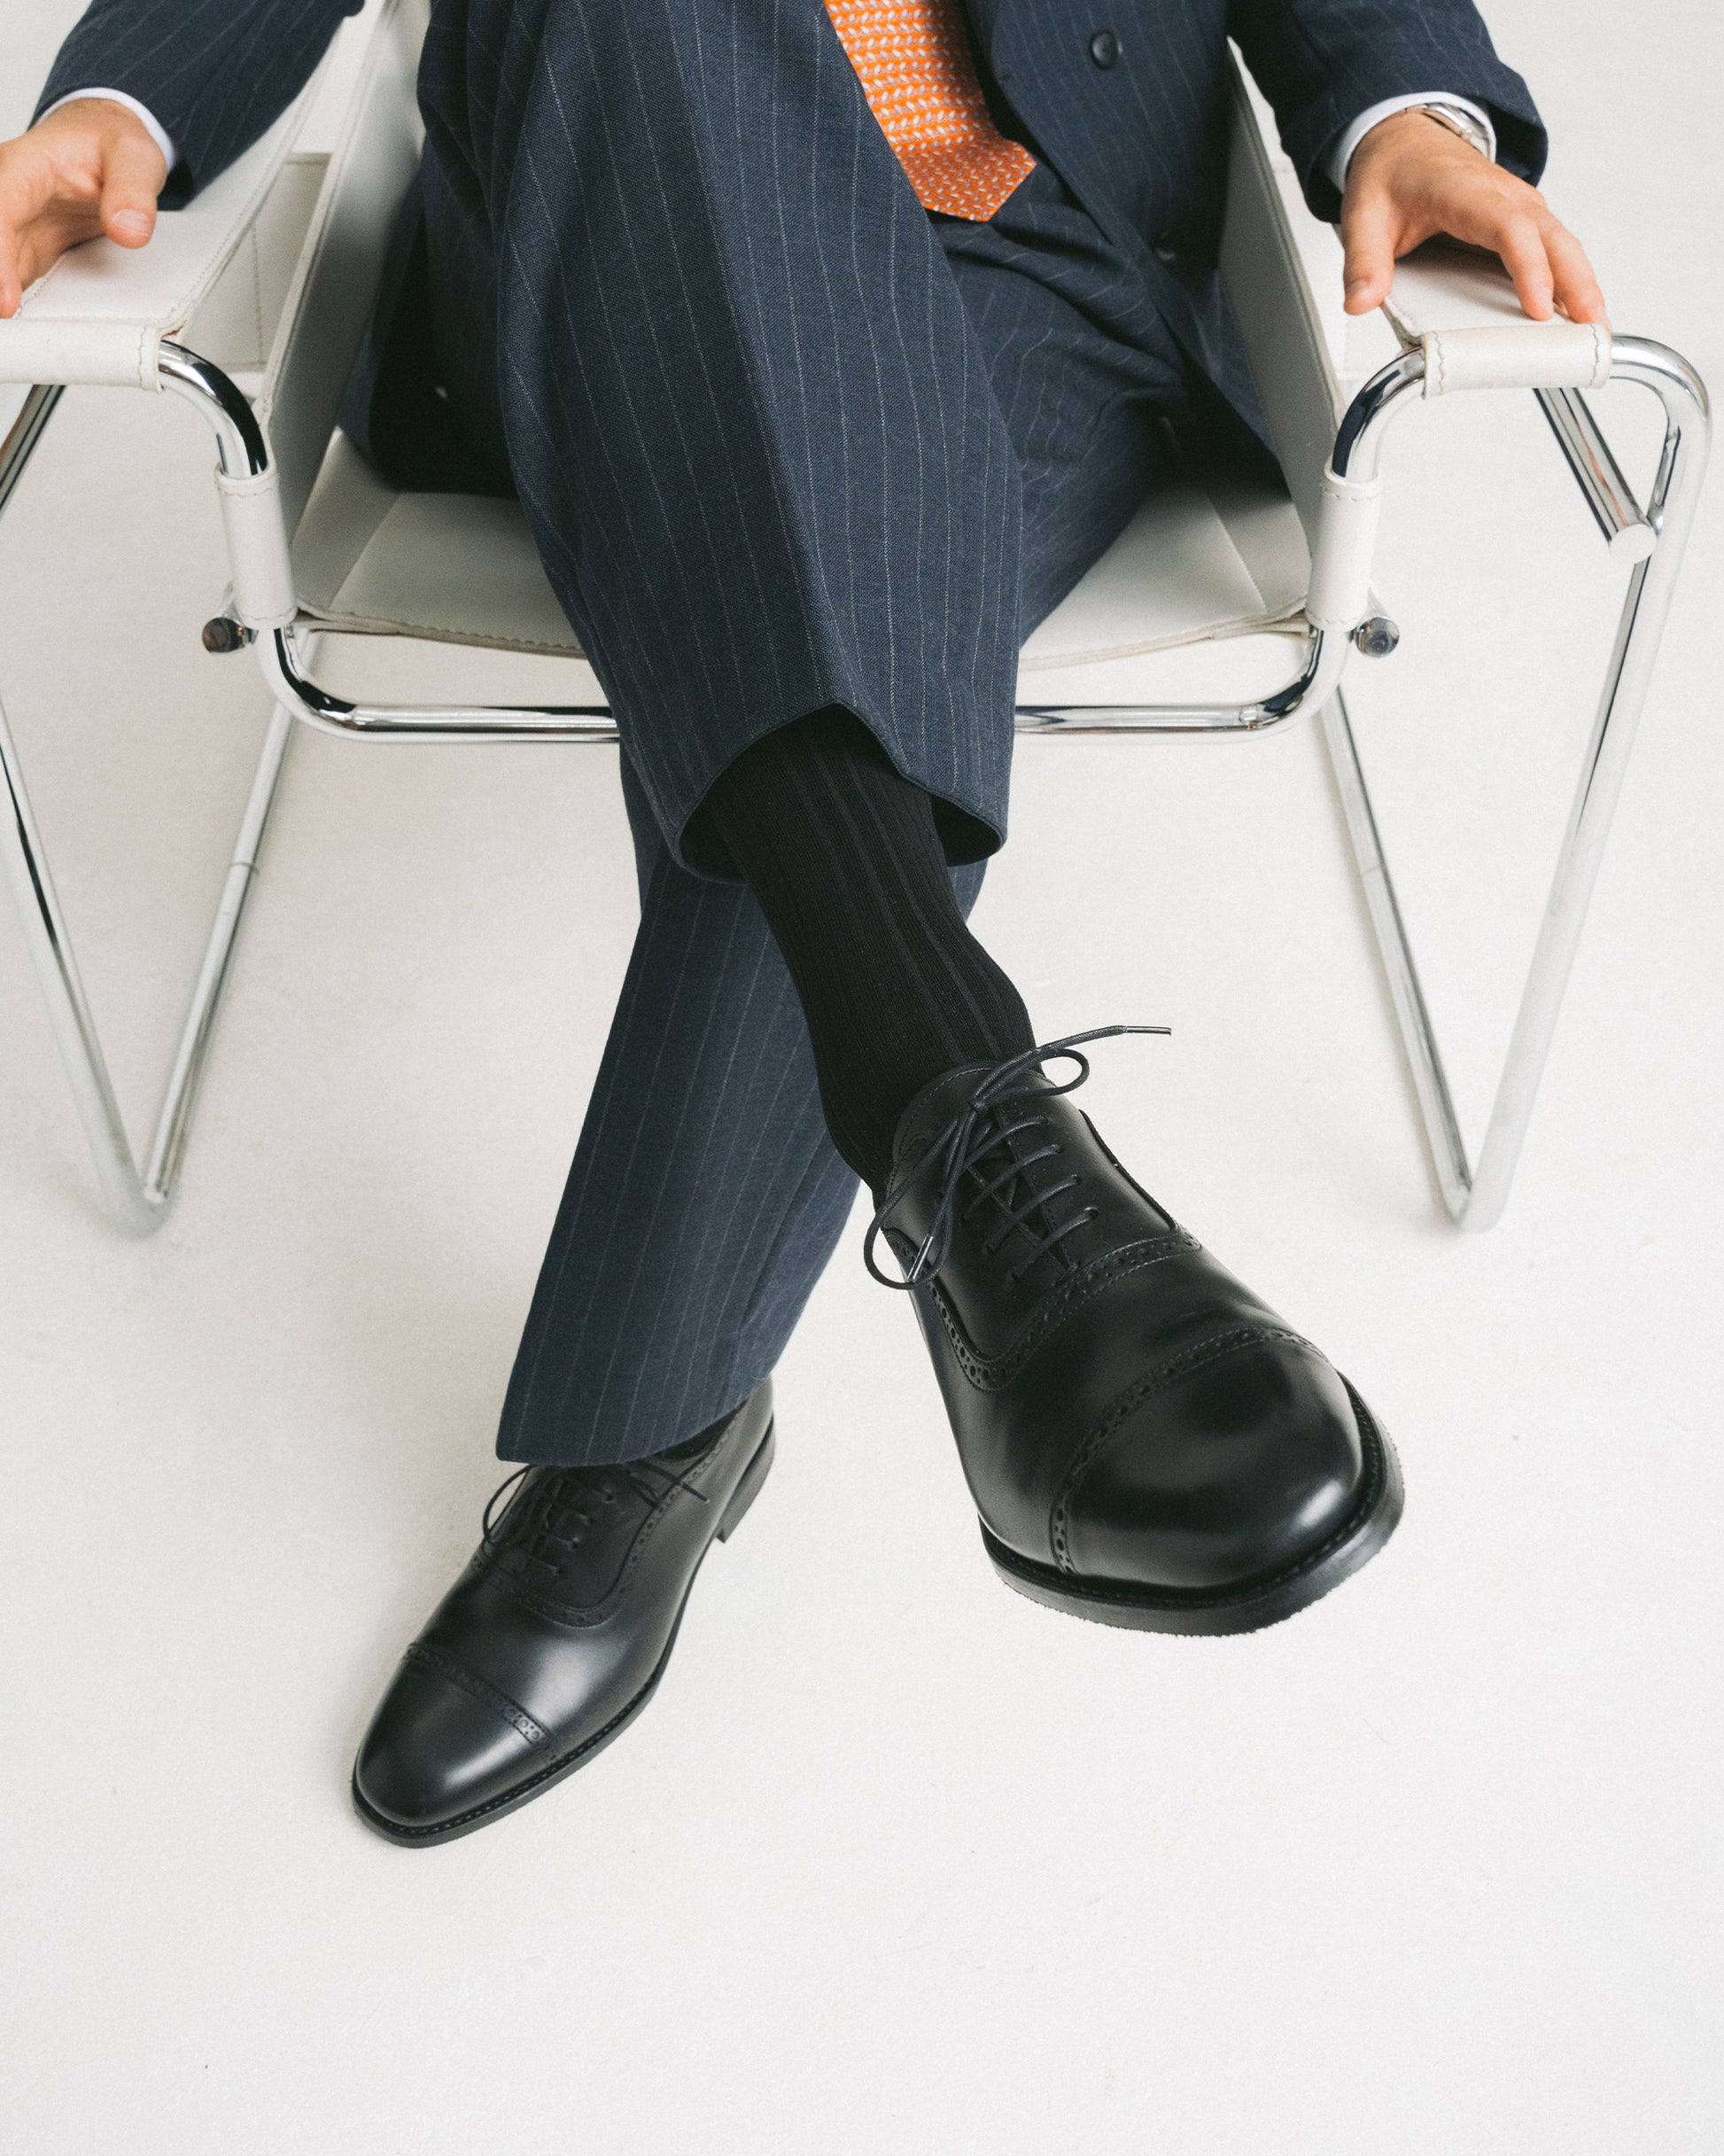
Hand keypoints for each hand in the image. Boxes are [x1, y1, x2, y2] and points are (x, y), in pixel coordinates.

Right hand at [0, 98, 167, 318]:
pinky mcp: (22, 252)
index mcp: (23, 168)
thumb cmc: (109, 145)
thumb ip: (133, 191)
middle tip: (7, 327)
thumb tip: (130, 230)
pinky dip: (12, 304)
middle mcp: (7, 198)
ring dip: (1, 299)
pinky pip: (11, 281)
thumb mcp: (134, 156)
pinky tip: (21, 334)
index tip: (4, 300)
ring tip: (13, 340)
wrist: (102, 143)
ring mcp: (11, 228)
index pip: (0, 210)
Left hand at [1340, 107, 1605, 325]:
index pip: (1509, 229)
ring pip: (1562, 245)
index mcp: (1468, 193)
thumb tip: (1359, 302)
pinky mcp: (1524, 221)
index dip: (1529, 268)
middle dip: (1577, 283)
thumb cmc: (1393, 174)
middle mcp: (1506, 197)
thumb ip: (1362, 262)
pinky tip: (1578, 313)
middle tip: (1593, 327)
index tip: (1538, 308)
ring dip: (1583, 285)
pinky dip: (1571, 279)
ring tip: (1597, 329)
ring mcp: (1521, 207)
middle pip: (1553, 238)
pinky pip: (1555, 250)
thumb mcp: (1364, 216)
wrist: (1406, 139)